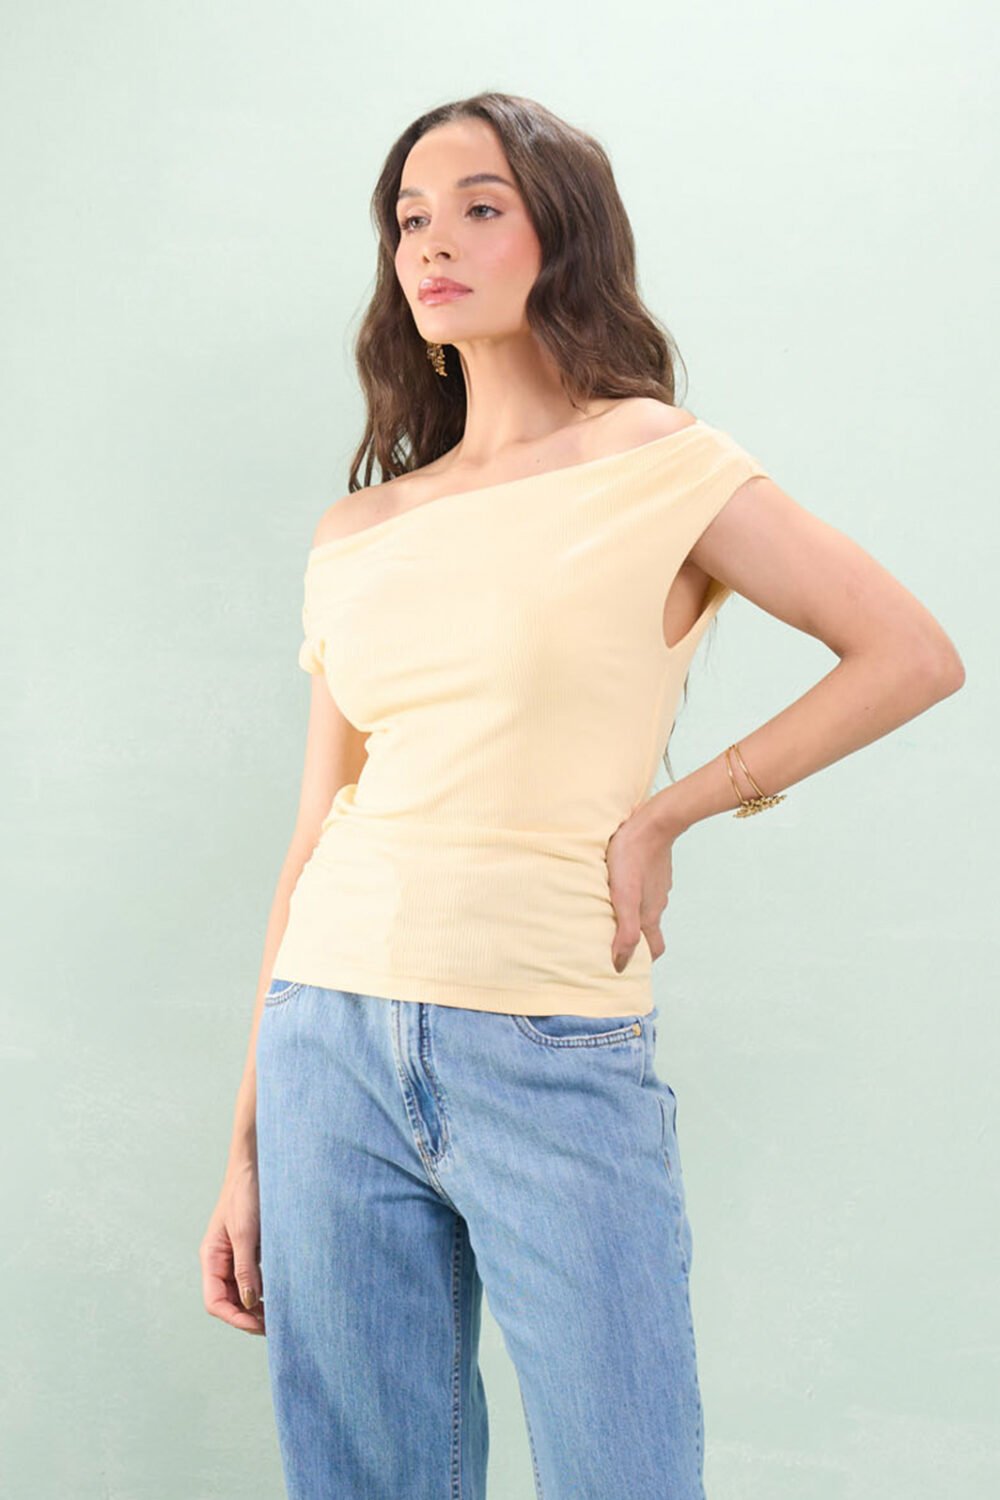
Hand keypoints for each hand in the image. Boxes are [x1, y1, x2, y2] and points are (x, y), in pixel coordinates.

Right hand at [200, 1159, 266, 1335]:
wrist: (257, 1165)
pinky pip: (254, 1277)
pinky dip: (265, 1289)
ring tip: (279, 1316)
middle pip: (228, 1301)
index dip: (235, 1317)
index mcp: (211, 1257)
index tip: (258, 1324)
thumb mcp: (246, 1232)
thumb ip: (245, 1268)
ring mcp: (236, 1255)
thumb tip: (250, 1303)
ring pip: (242, 1292)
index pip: (215, 1301)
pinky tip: (280, 1294)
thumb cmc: (246, 1193)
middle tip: (274, 1326)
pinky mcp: (251, 1249)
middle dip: (247, 1316)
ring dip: (256, 1306)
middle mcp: (220, 1260)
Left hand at [605, 802, 677, 972]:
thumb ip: (625, 932)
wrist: (653, 822)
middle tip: (612, 938)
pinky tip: (617, 882)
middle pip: (648, 928)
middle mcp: (657, 902)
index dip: (643, 959)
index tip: (628, 964)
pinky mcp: (654, 868)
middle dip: (634, 938)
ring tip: (607, 908)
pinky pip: (644, 886)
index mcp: (650, 915)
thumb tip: (621, 965)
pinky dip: (633, 891)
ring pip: (646, 906)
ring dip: (631, 912)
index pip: (653, 948)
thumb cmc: (633, 858)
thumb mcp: (624, 898)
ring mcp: (657, 884)